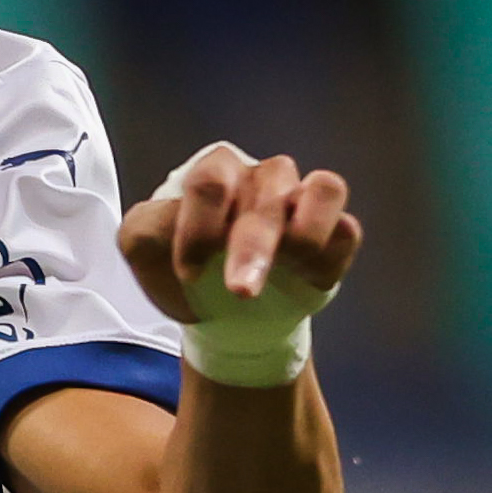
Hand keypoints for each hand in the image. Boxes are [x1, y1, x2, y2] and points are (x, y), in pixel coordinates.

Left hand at [121, 144, 357, 386]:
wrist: (224, 319)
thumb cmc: (188, 272)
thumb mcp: (145, 251)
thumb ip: (147, 229)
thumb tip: (175, 220)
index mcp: (216, 173)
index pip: (212, 181)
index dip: (201, 228)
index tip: (190, 273)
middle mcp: (264, 178)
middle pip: (269, 186)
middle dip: (254, 244)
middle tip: (241, 293)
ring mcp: (303, 203)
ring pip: (323, 188)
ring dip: (304, 235)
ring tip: (289, 268)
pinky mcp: (333, 237)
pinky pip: (346, 229)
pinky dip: (330, 251)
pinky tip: (308, 277)